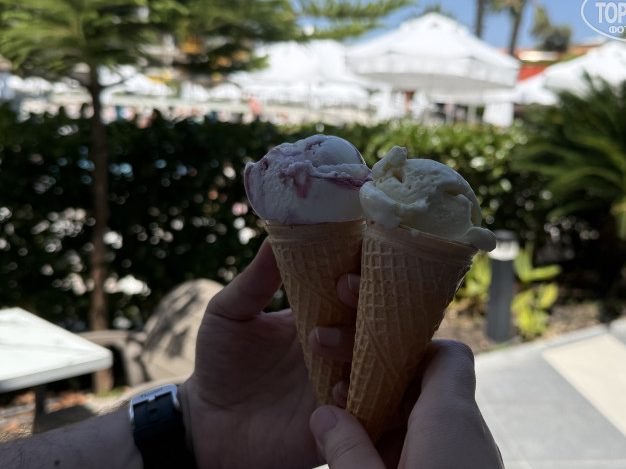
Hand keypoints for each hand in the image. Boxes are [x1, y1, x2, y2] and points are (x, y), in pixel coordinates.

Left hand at [180, 239, 358, 468]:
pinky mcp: (347, 415)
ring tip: (317, 343)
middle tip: (342, 289)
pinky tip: (333, 389)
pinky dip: (362, 391)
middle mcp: (342, 339)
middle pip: (378, 312)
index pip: (355, 279)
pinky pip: (375, 401)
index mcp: (321, 310)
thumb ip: (255, 279)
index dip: (360, 266)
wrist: (209, 427)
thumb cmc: (219, 364)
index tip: (345, 262)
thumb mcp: (229, 313)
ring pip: (381, 353)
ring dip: (359, 342)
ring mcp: (347, 376)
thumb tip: (275, 235)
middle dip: (369, 297)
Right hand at [310, 340, 504, 468]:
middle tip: (333, 382)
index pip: (445, 354)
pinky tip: (366, 457)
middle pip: (427, 381)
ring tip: (340, 424)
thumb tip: (323, 414)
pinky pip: (434, 444)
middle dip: (379, 377)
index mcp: (450, 420)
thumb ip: (347, 450)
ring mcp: (470, 456)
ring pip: (427, 416)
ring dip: (384, 413)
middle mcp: (468, 431)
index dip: (406, 344)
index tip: (363, 352)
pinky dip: (400, 441)